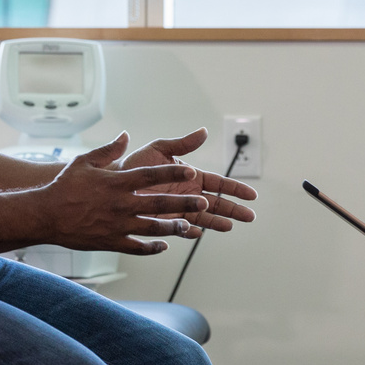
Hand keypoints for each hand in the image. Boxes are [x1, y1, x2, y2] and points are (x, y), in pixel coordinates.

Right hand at [38, 133, 209, 255]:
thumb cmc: (64, 186)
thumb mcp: (84, 161)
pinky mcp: (111, 242)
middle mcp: (121, 204)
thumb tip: (124, 135)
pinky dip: (152, 248)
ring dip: (173, 228)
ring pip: (153, 228)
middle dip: (184, 203)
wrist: (45, 215)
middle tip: (204, 203)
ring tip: (189, 226)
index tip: (191, 170)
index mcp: (117, 182)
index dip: (173, 172)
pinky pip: (137, 247)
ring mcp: (117, 225)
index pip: (151, 175)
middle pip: (159, 203)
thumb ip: (108, 149)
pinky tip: (164, 246)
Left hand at [119, 128, 259, 237]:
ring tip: (229, 227)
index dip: (236, 189)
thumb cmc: (135, 164)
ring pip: (203, 217)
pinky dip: (189, 231)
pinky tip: (197, 233)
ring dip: (216, 222)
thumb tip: (204, 132)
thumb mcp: (160, 149)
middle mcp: (187, 194)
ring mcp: (177, 208)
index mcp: (191, 176)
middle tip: (250, 216)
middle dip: (234, 209)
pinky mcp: (164, 220)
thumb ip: (183, 144)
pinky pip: (180, 228)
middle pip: (217, 203)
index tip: (251, 195)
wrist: (113, 181)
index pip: (219, 183)